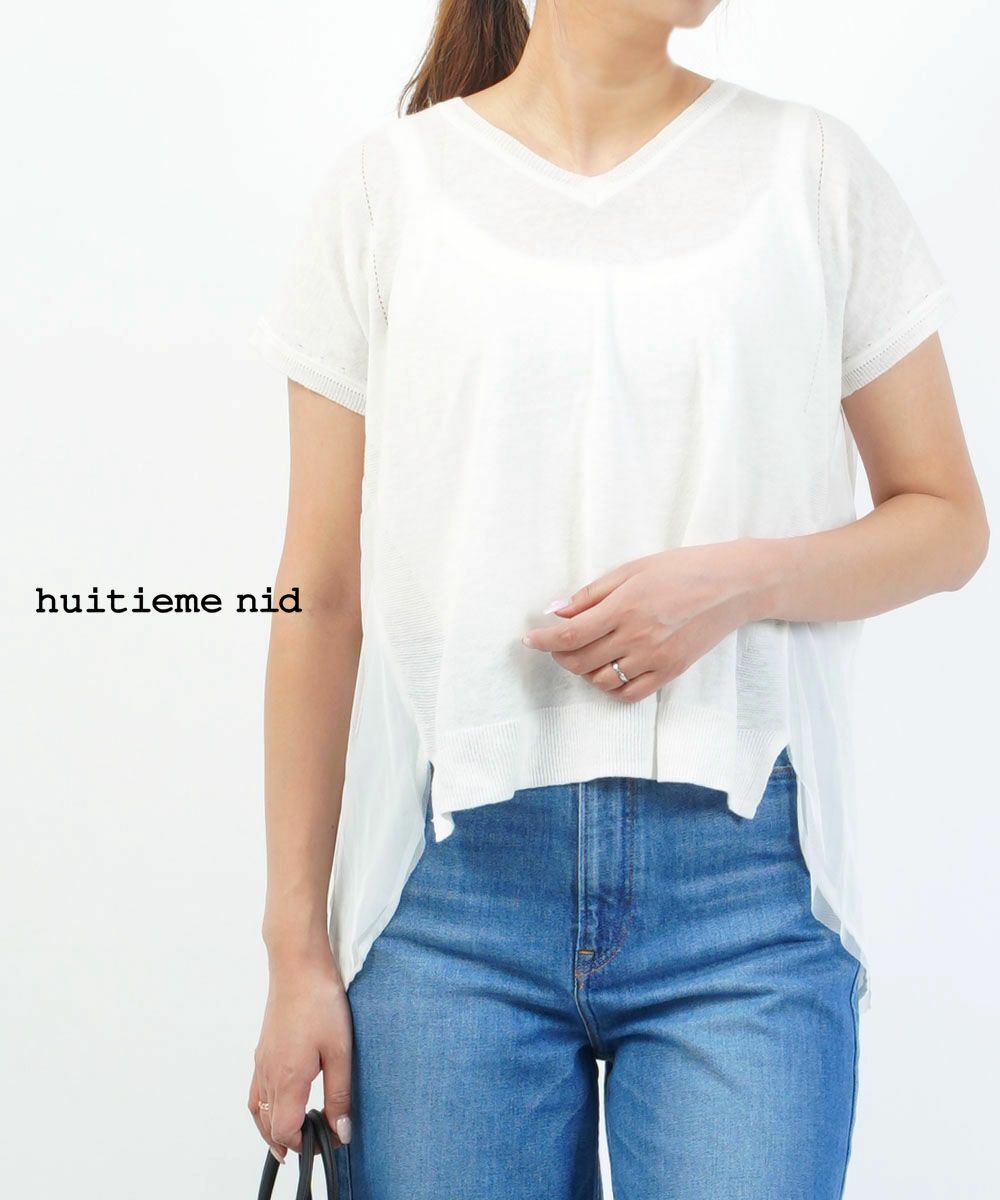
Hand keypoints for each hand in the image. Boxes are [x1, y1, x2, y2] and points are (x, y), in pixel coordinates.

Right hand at [249, 956, 353, 1163]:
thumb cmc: (319, 1000)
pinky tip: (278, 1100)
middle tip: (308, 1148)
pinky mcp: (263, 1047)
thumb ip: (339, 1094)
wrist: (297, 963)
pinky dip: (263, 1107)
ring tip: (288, 1137)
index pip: (286, 1131)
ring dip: (270, 1128)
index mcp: (287, 1079)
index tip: (326, 1144)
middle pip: (268, 1125)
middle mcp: (268, 1073)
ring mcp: (262, 1060)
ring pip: (258, 1109)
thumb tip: (340, 1131)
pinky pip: (256, 1089)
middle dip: (285, 1142)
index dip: (303, 1145)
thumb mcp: (340, 1050)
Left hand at [521, 539, 771, 702]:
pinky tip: (608, 671)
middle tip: (556, 645)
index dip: (543, 641)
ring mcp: (655, 658)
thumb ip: (592, 593)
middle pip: (580, 661)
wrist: (734, 585)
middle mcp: (637, 637)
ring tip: (585, 654)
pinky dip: (610, 687)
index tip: (530, 639)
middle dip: (559, 656)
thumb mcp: (633, 569)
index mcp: (624, 607)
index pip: (569, 635)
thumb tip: (556, 611)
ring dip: (584, 671)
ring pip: (601, 680)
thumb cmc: (683, 568)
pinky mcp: (670, 671)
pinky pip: (629, 694)